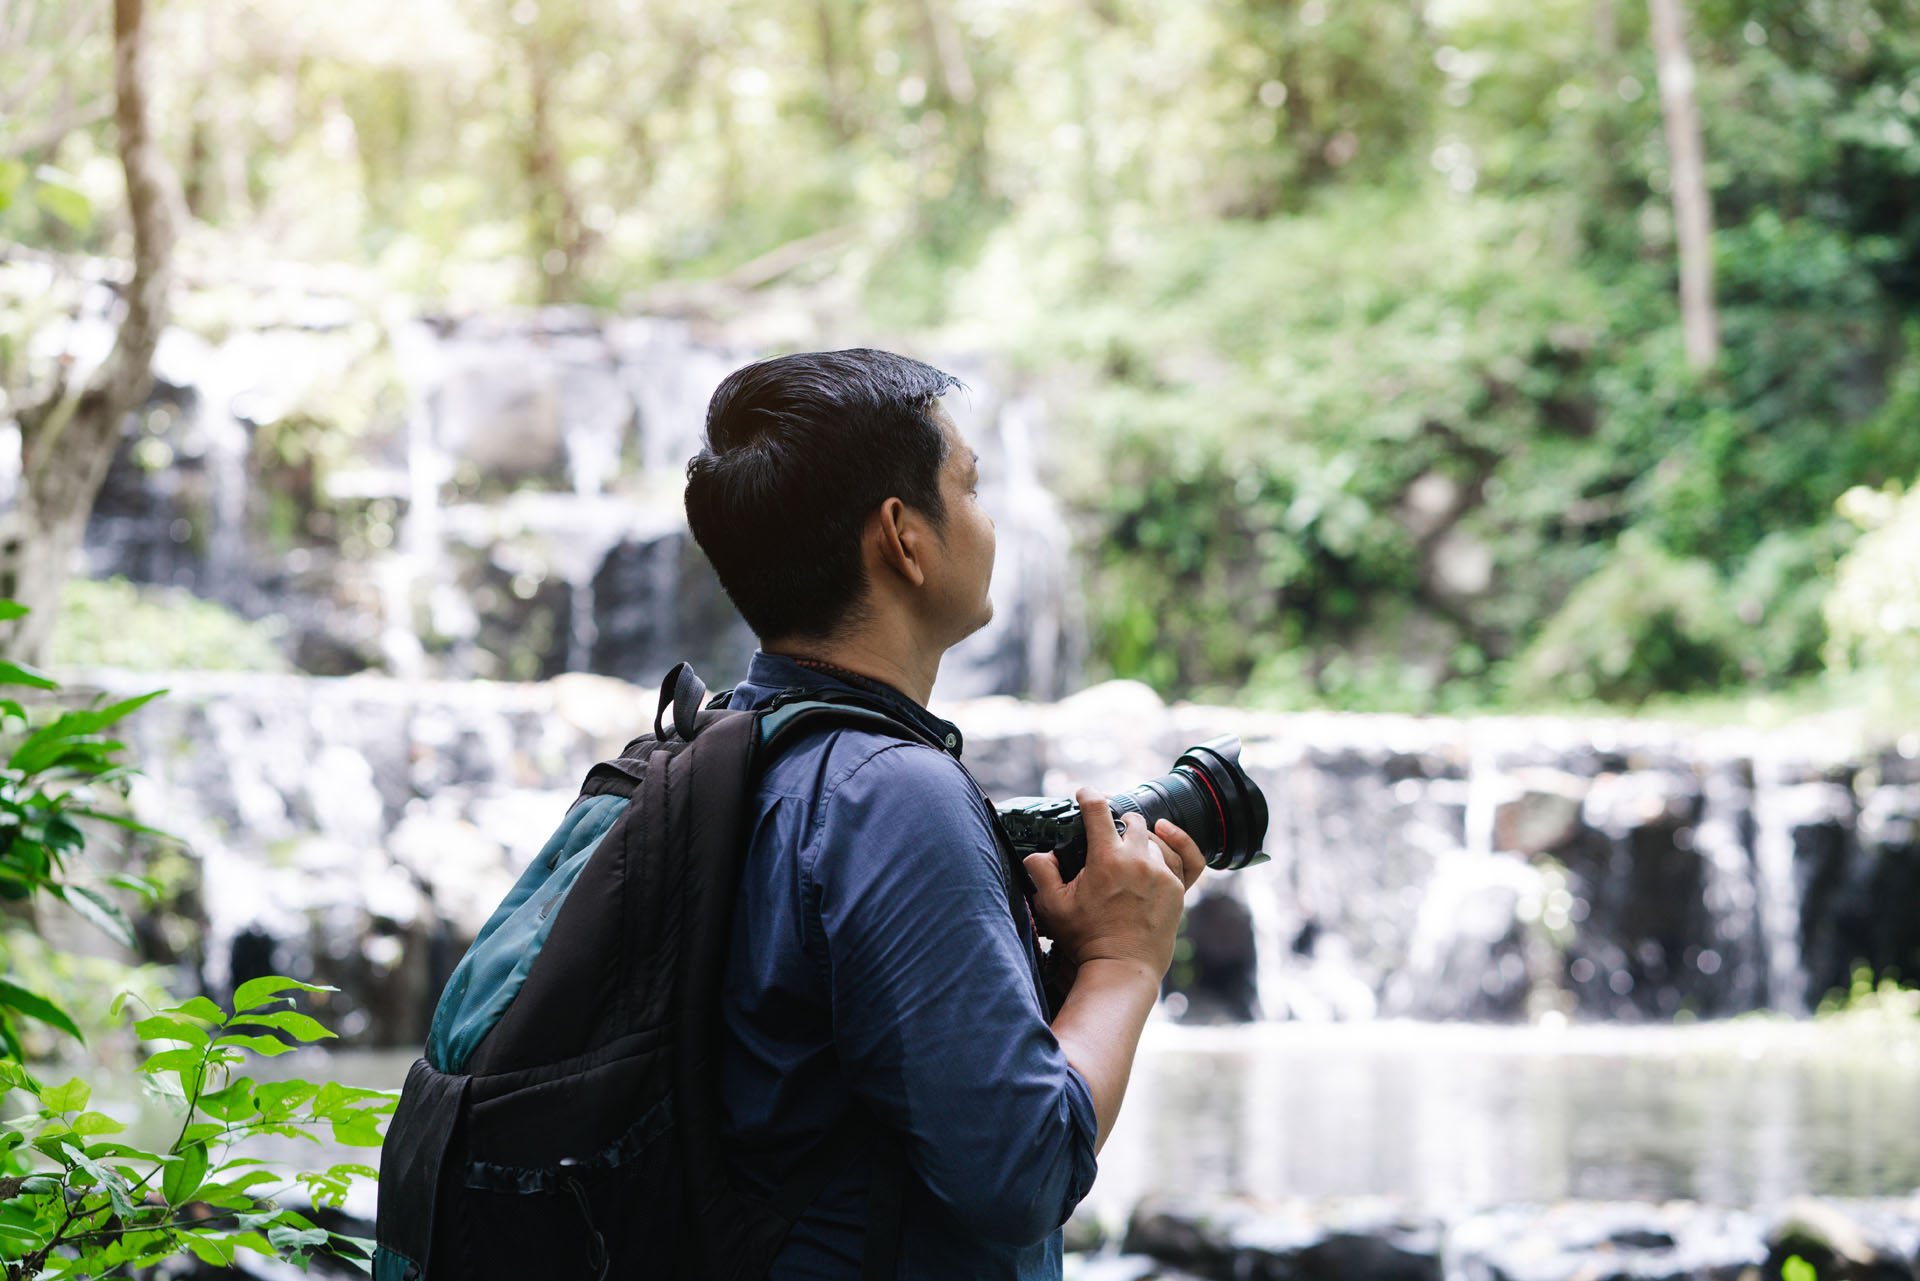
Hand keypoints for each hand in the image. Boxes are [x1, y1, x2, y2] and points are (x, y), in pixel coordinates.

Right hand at [1023, 788, 1202, 978]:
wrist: (1120, 969)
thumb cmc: (1086, 940)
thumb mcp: (1052, 905)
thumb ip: (1042, 872)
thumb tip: (1040, 854)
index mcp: (1107, 859)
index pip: (1097, 810)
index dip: (1088, 796)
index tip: (1083, 794)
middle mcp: (1139, 861)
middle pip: (1131, 820)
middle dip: (1116, 820)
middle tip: (1105, 829)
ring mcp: (1163, 874)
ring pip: (1155, 838)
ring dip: (1140, 838)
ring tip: (1126, 850)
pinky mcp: (1178, 890)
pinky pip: (1187, 856)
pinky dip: (1179, 841)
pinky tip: (1167, 833)